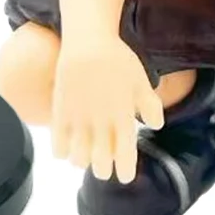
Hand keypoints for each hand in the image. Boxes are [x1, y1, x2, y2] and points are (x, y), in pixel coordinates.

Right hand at [52, 37, 163, 183]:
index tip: (124, 173)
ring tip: (86, 151)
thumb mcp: (142, 80)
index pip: (125, 159)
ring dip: (83, 160)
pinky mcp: (61, 112)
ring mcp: (79, 119)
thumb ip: (151, 105)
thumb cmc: (118, 59)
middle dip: (103, 169)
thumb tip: (156, 126)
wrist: (88, 40)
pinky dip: (63, 151)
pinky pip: (58, 146)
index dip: (124, 171)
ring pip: (78, 160)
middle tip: (104, 159)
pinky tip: (68, 144)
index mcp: (123, 118)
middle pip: (100, 165)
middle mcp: (101, 124)